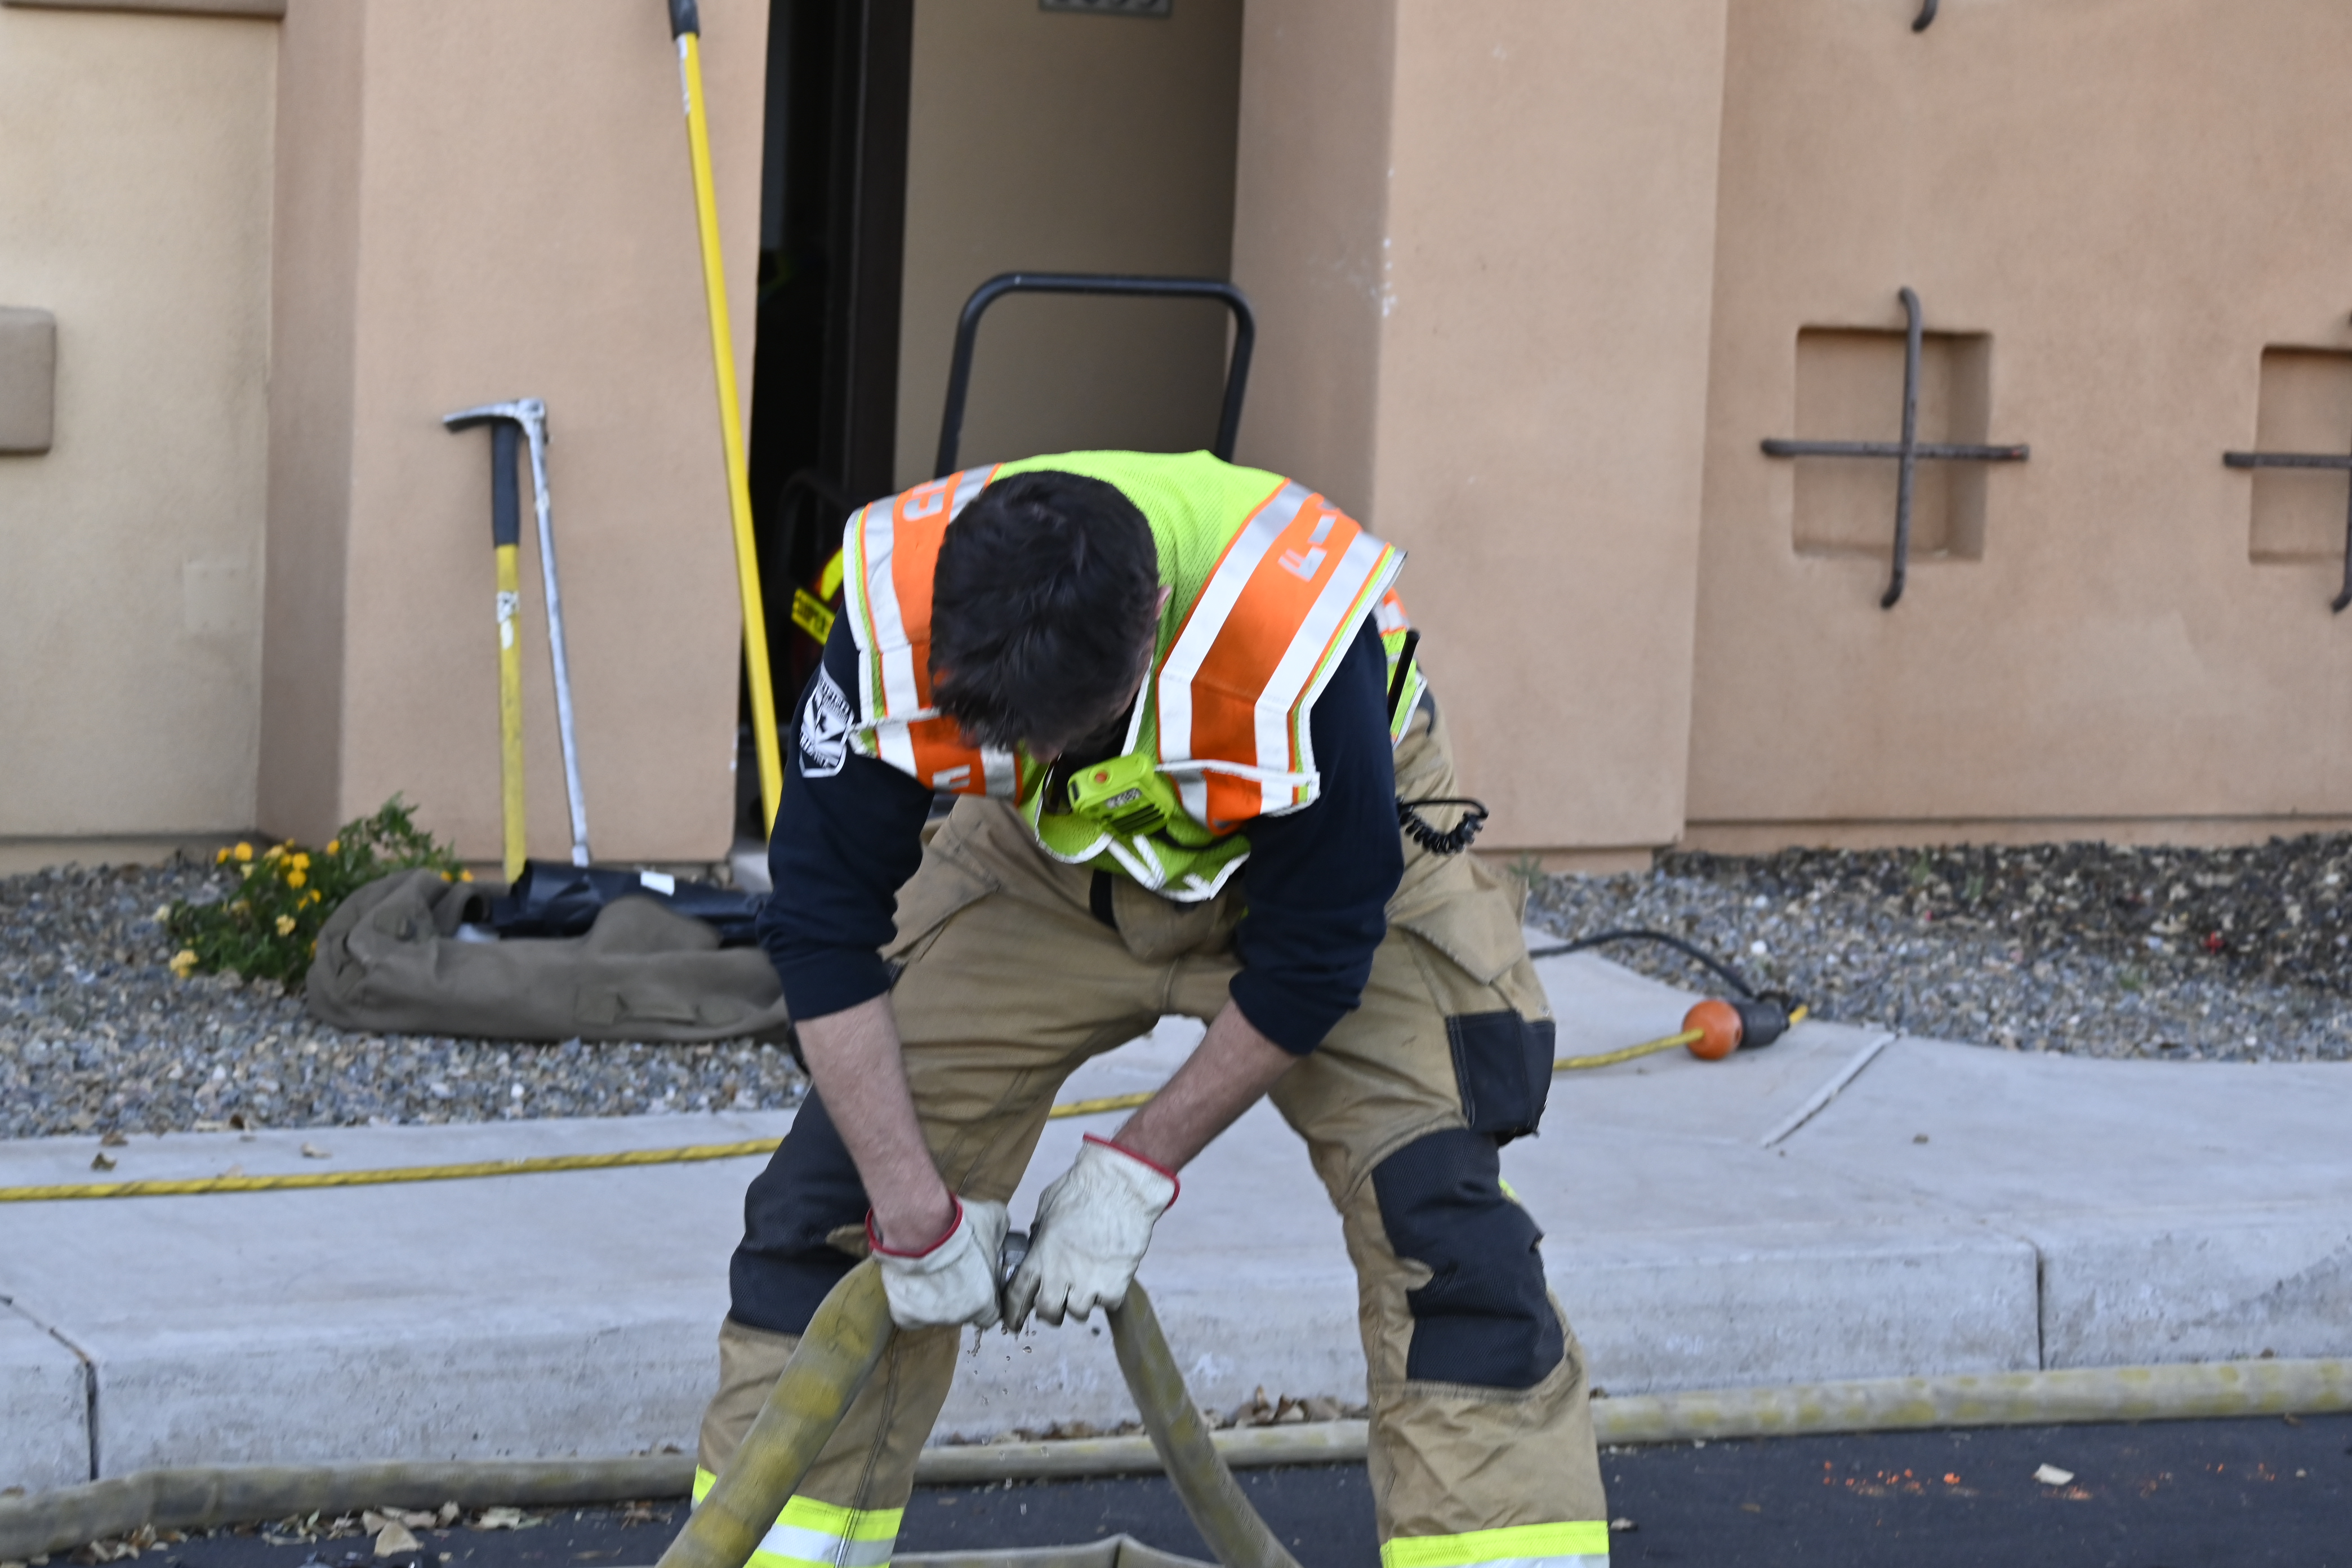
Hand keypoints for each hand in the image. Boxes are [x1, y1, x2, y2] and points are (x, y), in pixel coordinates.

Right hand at [868, 1195, 1009, 1330]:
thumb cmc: (959, 1228)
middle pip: (961, 1312)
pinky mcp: (904, 1314)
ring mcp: (930, 1318)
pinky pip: (911, 1314)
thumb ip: (1000, 1231)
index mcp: (984, 1302)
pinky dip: (911, 1302)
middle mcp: (958, 1316)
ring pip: (935, 1313)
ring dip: (935, 1297)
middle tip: (952, 1270)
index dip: (986, 1298)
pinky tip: (912, 1283)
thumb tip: (1002, 1230)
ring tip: (929, 1271)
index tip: (979, 1283)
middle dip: (959, 1294)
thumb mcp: (992, 1220)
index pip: (990, 1314)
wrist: (918, 1230)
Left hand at [1006, 1136, 1178, 1329]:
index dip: (1014, 1313)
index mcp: (1039, 1257)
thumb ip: (1040, 1235)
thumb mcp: (1047, 1209)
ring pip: (1079, 1313)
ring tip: (1089, 1283)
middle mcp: (1060, 1276)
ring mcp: (1088, 1283)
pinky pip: (1108, 1303)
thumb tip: (1038, 1244)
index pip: (1018, 1296)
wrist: (1119, 1186)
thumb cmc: (1081, 1189)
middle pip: (1049, 1313)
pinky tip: (1110, 1277)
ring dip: (1082, 1301)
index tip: (1015, 1321)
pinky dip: (1108, 1295)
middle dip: (1052, 1310)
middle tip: (1059, 1299)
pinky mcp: (1115, 1284)